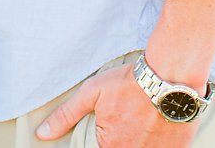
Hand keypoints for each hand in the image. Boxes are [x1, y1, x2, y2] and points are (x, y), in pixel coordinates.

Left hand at [36, 64, 195, 147]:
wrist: (172, 74)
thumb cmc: (132, 82)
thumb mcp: (93, 92)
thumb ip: (66, 115)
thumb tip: (43, 133)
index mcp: (110, 146)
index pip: (102, 147)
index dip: (107, 137)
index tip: (117, 123)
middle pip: (124, 146)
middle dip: (127, 136)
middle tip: (132, 118)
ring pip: (144, 147)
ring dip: (144, 138)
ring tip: (146, 121)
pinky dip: (161, 140)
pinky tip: (161, 123)